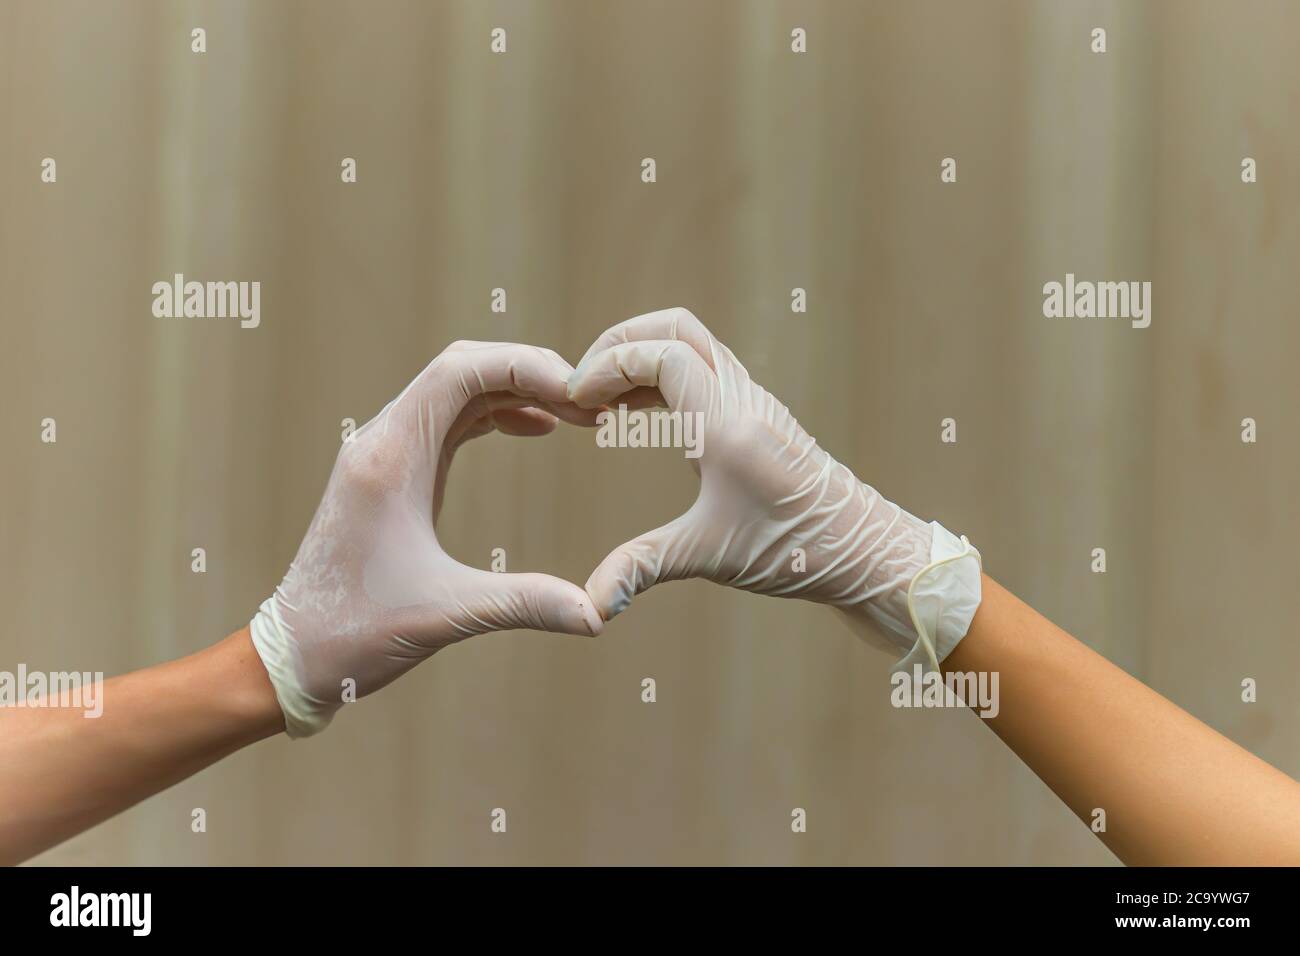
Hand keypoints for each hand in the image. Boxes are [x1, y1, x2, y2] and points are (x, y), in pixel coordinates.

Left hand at [251, 341, 604, 736]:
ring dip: (517, 389)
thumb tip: (597, 615)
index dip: (526, 366)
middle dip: (530, 371)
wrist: (291, 654)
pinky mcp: (392, 471)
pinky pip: (450, 417)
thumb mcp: (447, 614)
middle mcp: (383, 441)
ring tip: (577, 412)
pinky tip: (537, 426)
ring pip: (458, 389)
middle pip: (463, 367)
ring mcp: (385, 452)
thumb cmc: (354, 633)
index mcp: (390, 458)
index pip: (461, 371)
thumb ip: (525, 604)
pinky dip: (496, 412)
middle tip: (590, 400)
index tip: (580, 393)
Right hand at [567, 308, 980, 667]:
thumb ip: (642, 568)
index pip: (662, 354)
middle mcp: (743, 398)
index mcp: (728, 422)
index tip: (575, 402)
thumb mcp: (710, 556)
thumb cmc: (796, 552)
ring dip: (640, 358)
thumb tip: (590, 609)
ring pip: (691, 344)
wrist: (865, 551)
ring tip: (599, 404)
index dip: (609, 365)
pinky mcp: (757, 415)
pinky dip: (661, 376)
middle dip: (619, 343)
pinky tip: (636, 415)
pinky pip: (702, 370)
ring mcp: (753, 401)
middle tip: (580, 386)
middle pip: (675, 327)